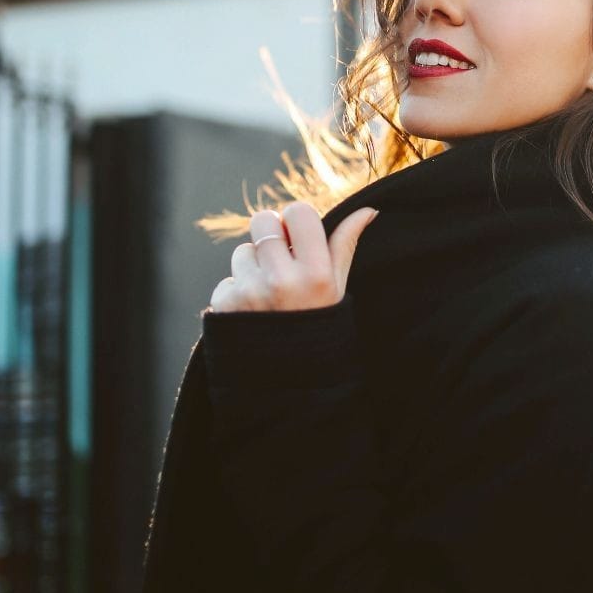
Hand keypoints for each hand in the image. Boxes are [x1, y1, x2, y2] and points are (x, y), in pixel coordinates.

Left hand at [207, 203, 378, 313]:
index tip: (299, 237)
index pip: (298, 212)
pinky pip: (228, 280)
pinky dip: (239, 292)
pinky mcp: (225, 304)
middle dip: (271, 234)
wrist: (289, 383)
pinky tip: (254, 313)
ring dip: (254, 267)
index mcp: (316, 273)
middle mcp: (282, 279)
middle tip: (281, 258)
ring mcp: (251, 291)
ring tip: (270, 295)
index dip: (297, 220)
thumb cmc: (319, 327)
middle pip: (263, 221)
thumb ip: (345, 245)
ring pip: (243, 251)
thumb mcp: (338, 289)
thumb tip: (367, 210)